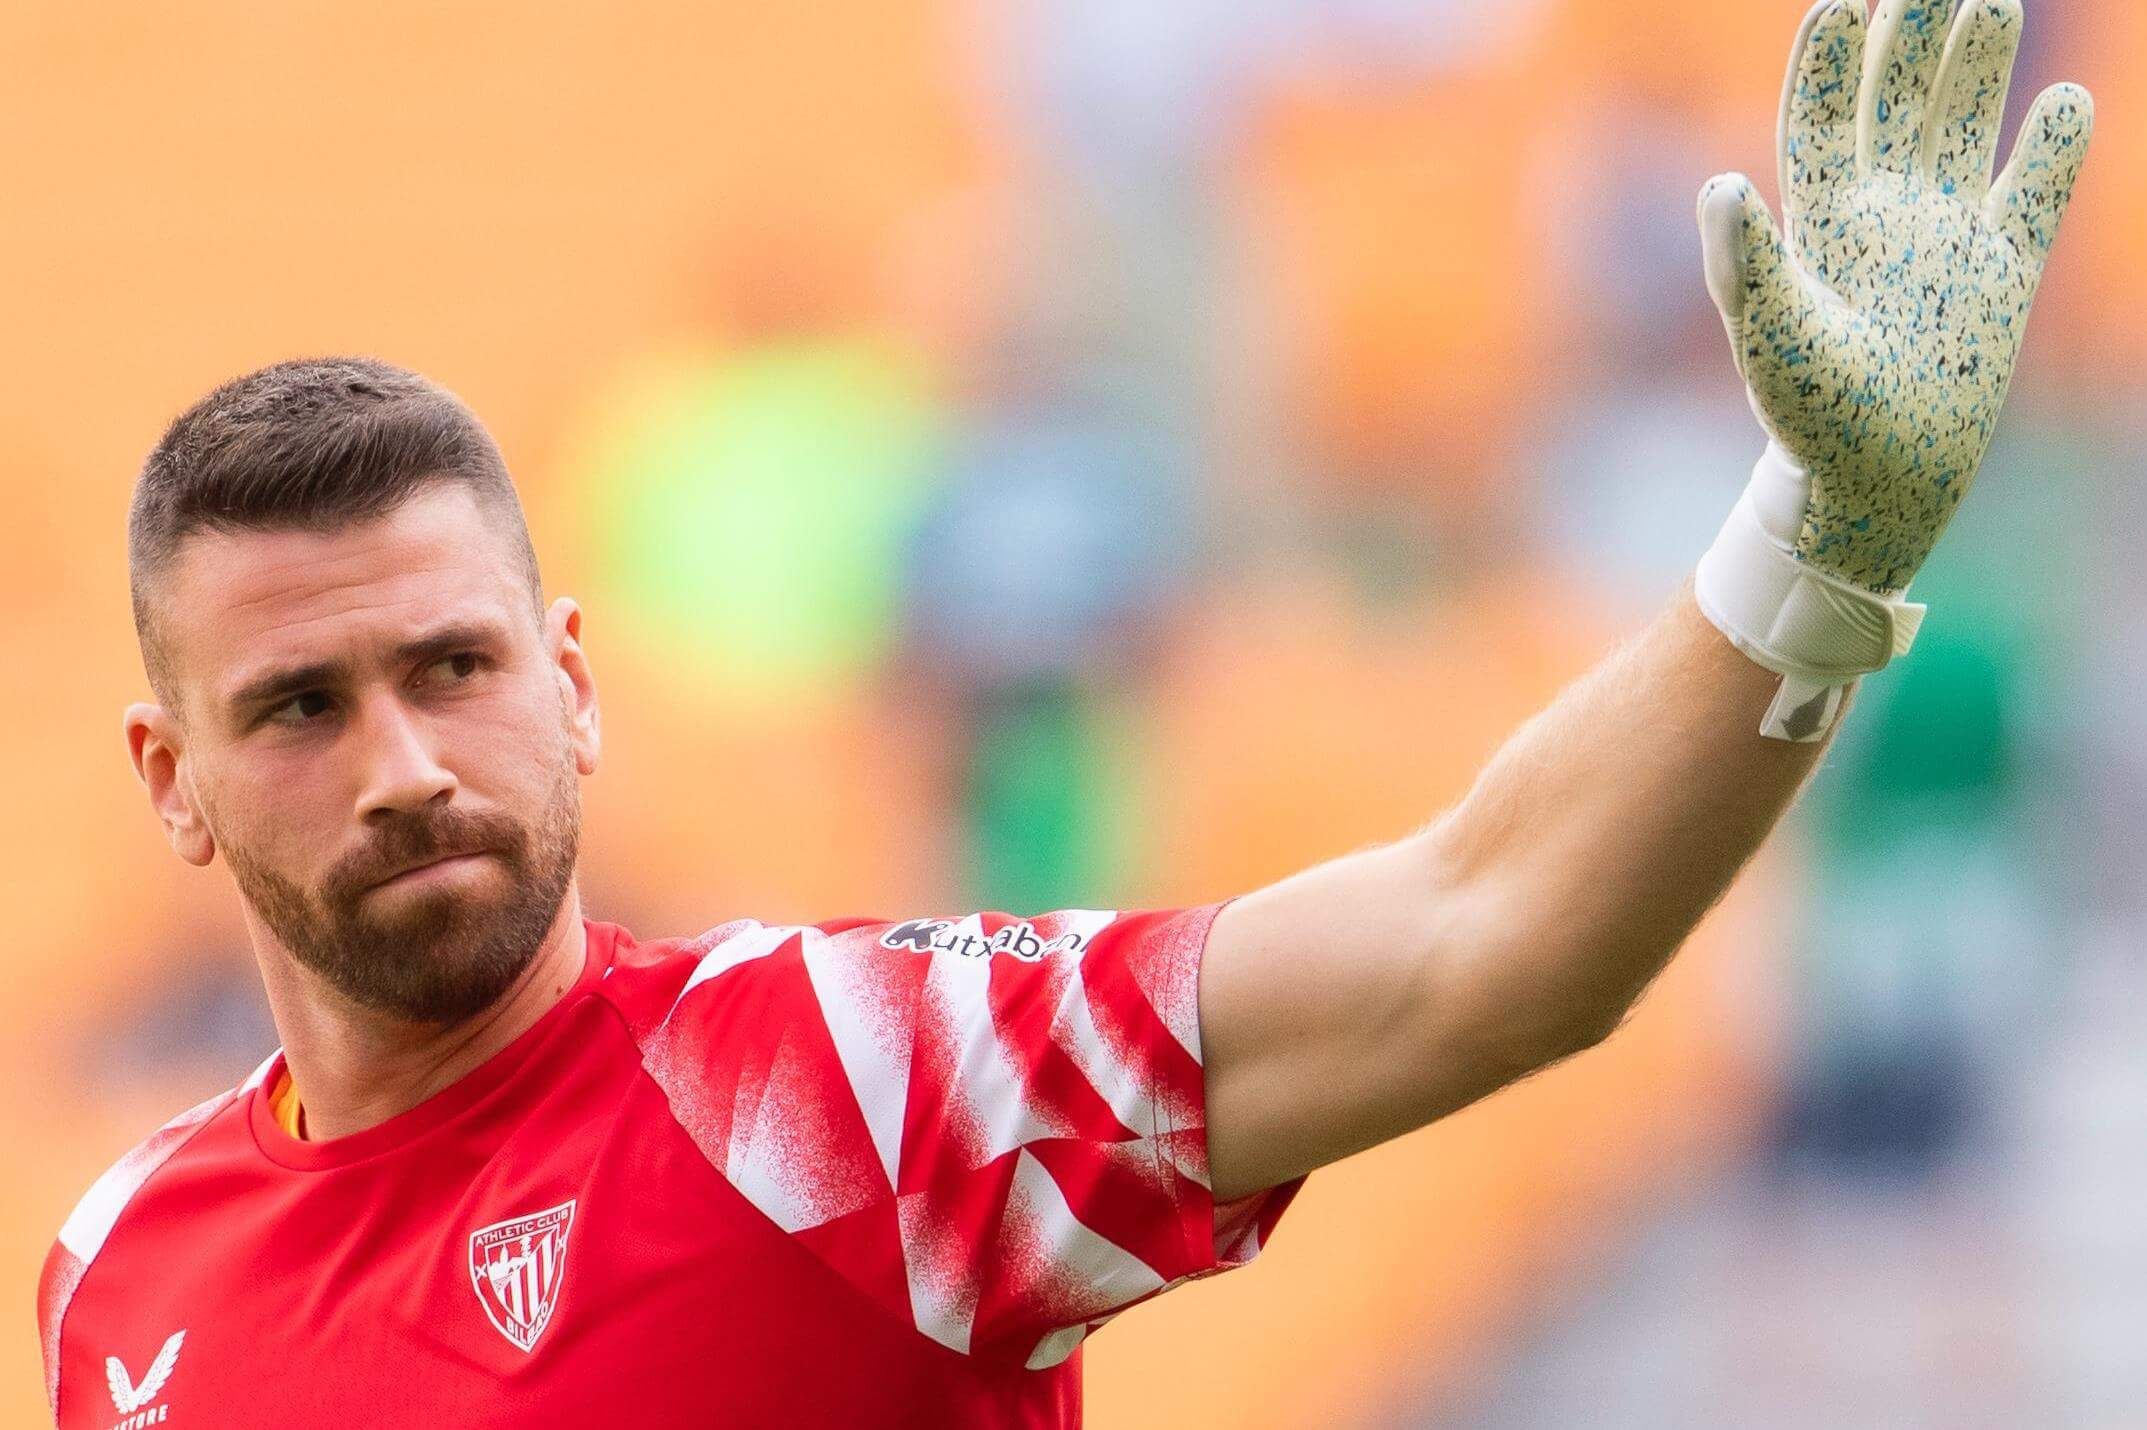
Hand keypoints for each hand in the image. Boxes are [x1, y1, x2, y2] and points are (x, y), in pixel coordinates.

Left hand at [1693, 0, 2089, 739]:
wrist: (1876, 479)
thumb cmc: (1810, 415)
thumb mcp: (1769, 336)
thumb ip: (1745, 262)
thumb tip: (1719, 185)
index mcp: (1819, 220)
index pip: (1817, 117)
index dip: (1828, 61)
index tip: (1841, 3)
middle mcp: (1882, 213)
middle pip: (1895, 103)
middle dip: (1910, 40)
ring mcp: (1946, 235)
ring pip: (1964, 127)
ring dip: (1977, 68)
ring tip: (1992, 2)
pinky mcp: (2003, 271)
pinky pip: (2032, 194)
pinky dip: (2052, 150)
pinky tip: (2063, 103)